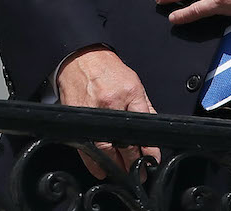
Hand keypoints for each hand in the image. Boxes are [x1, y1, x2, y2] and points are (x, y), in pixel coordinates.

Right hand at [56, 46, 160, 178]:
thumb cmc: (108, 70)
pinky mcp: (78, 118)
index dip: (149, 150)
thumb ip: (144, 108)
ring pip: (104, 149)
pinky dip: (93, 161)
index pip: (143, 129)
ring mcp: (92, 112)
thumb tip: (152, 132)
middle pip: (124, 143)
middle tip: (139, 172)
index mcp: (129, 93)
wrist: (81, 58)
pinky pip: (86, 146)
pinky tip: (101, 168)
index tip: (152, 161)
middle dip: (133, 162)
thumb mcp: (133, 84)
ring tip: (122, 173)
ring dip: (115, 166)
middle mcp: (110, 103)